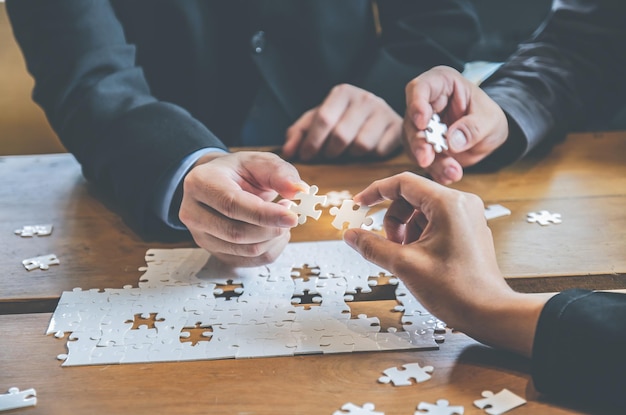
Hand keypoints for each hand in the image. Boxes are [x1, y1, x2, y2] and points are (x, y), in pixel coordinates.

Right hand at [179, 151, 303, 266]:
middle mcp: (193, 212)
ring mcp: (201, 236)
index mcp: (201, 183)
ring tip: (282, 220)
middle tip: (290, 214)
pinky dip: (270, 249)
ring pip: (246, 250)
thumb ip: (280, 172)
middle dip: (272, 228)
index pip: (232, 205)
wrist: (219, 184)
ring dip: (274, 238)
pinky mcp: (213, 252)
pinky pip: (249, 261)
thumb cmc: (239, 172)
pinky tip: (274, 232)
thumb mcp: (260, 162)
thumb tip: (298, 191)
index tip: (292, 217)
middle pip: (237, 233)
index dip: (265, 215)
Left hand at [282, 84, 401, 160]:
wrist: (380, 116)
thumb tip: (288, 152)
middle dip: (329, 152)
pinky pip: (379, 151)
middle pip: (341, 135)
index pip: (324, 119)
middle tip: (327, 156)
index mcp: (342, 92)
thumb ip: (299, 133)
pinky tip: (366, 152)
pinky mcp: (397, 128)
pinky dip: (369, 157)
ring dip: (350, 155)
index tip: (306, 156)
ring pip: (360, 145)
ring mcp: (383, 112)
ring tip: (347, 151)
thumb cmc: (343, 120)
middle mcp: (365, 98)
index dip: (312, 142)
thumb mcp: (318, 120)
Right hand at [343, 172, 550, 356]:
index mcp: (448, 204)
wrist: (490, 313)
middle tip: (389, 246)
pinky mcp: (467, 230)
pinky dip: (418, 236)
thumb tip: (351, 235)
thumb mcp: (404, 265)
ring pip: (420, 211)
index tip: (359, 204)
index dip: (375, 192)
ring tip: (407, 257)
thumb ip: (372, 246)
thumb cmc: (457, 290)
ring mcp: (466, 216)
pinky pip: (434, 222)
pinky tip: (419, 259)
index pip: (402, 183)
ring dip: (405, 230)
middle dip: (393, 220)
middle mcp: (460, 203)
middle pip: (411, 197)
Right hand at [404, 66, 508, 183]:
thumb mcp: (489, 120)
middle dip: (419, 143)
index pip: (420, 88)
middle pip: (412, 121)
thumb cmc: (488, 117)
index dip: (417, 105)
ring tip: (451, 172)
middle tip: (427, 159)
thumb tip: (452, 141)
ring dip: (431, 161)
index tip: (422, 123)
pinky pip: (423, 159)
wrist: (488, 135)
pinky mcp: (421, 146)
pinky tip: (449, 175)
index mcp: (441, 84)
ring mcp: (421, 126)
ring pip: (414, 144)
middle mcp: (426, 104)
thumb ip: (472, 128)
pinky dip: (435, 169)